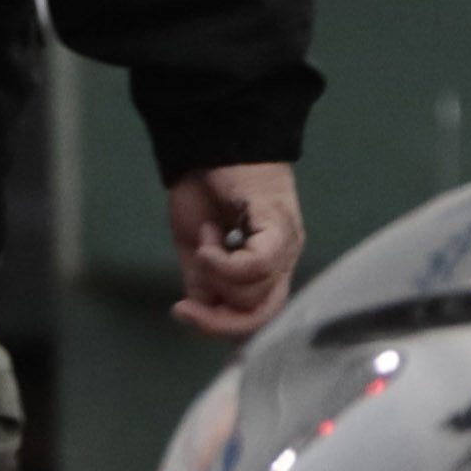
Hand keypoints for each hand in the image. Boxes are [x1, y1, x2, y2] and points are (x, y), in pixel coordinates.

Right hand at [165, 160, 300, 337]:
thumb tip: (202, 316)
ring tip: (207, 236)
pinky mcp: (280, 224)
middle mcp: (285, 260)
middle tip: (185, 306)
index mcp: (268, 268)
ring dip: (215, 274)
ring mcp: (287, 243)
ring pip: (254, 295)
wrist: (205, 141)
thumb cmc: (203, 189)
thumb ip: (205, 286)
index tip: (183, 315)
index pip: (258, 320)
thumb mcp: (197, 250)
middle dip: (216, 319)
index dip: (223, 329)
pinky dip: (224, 262)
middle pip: (259, 317)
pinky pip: (257, 267)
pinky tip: (211, 237)